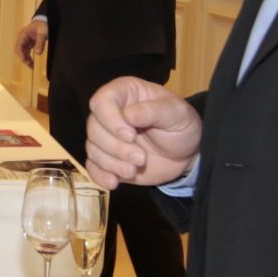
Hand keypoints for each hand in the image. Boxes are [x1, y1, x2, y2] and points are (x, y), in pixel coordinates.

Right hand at [16, 17, 48, 68]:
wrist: (45, 20)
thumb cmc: (43, 25)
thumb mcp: (43, 33)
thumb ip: (40, 43)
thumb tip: (38, 54)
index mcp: (23, 35)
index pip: (18, 46)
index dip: (21, 55)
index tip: (26, 61)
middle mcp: (22, 38)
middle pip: (18, 51)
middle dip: (23, 59)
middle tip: (31, 66)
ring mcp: (24, 41)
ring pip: (21, 52)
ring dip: (25, 59)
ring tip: (32, 67)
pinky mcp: (28, 43)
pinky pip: (26, 52)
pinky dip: (28, 57)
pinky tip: (32, 63)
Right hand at [84, 76, 201, 187]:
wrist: (186, 154)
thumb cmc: (182, 126)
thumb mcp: (177, 113)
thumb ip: (154, 111)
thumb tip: (128, 115)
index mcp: (125, 94)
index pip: (102, 101)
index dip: (111, 120)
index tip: (131, 136)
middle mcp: (110, 113)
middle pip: (94, 127)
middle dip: (116, 148)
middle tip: (140, 158)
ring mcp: (106, 137)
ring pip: (92, 148)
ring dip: (112, 163)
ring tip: (134, 170)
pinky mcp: (107, 159)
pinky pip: (92, 166)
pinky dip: (100, 176)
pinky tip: (115, 182)